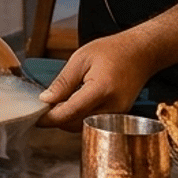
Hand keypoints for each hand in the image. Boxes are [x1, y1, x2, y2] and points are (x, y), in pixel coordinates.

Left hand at [36, 34, 153, 131]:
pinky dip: (79, 117)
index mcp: (101, 89)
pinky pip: (93, 122)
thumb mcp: (81, 58)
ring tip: (56, 105)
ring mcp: (118, 114)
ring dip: (67, 120)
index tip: (35, 117)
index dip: (50, 117)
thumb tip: (46, 99)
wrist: (141, 53)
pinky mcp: (119, 116)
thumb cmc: (113, 51)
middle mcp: (112, 107)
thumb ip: (63, 82)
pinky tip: (71, 106)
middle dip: (57, 119)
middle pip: (76, 123)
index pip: (70, 112)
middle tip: (42, 109)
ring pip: (84, 126)